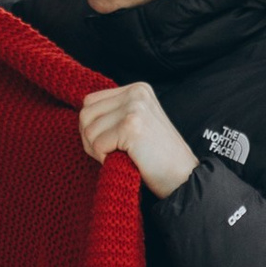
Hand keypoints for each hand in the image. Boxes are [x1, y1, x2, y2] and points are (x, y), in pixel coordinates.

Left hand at [78, 80, 197, 196]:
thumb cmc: (156, 156)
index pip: (90, 101)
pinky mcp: (131, 127)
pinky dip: (103, 158)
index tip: (109, 143)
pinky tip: (122, 160)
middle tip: (109, 154)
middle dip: (90, 138)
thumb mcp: (137, 123)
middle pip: (86, 113)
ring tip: (117, 157)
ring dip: (96, 150)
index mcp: (137, 89)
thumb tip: (81, 117)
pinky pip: (97, 144)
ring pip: (88, 129)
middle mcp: (136, 93)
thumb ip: (114, 113)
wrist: (184, 177)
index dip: (92, 126)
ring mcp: (134, 108)